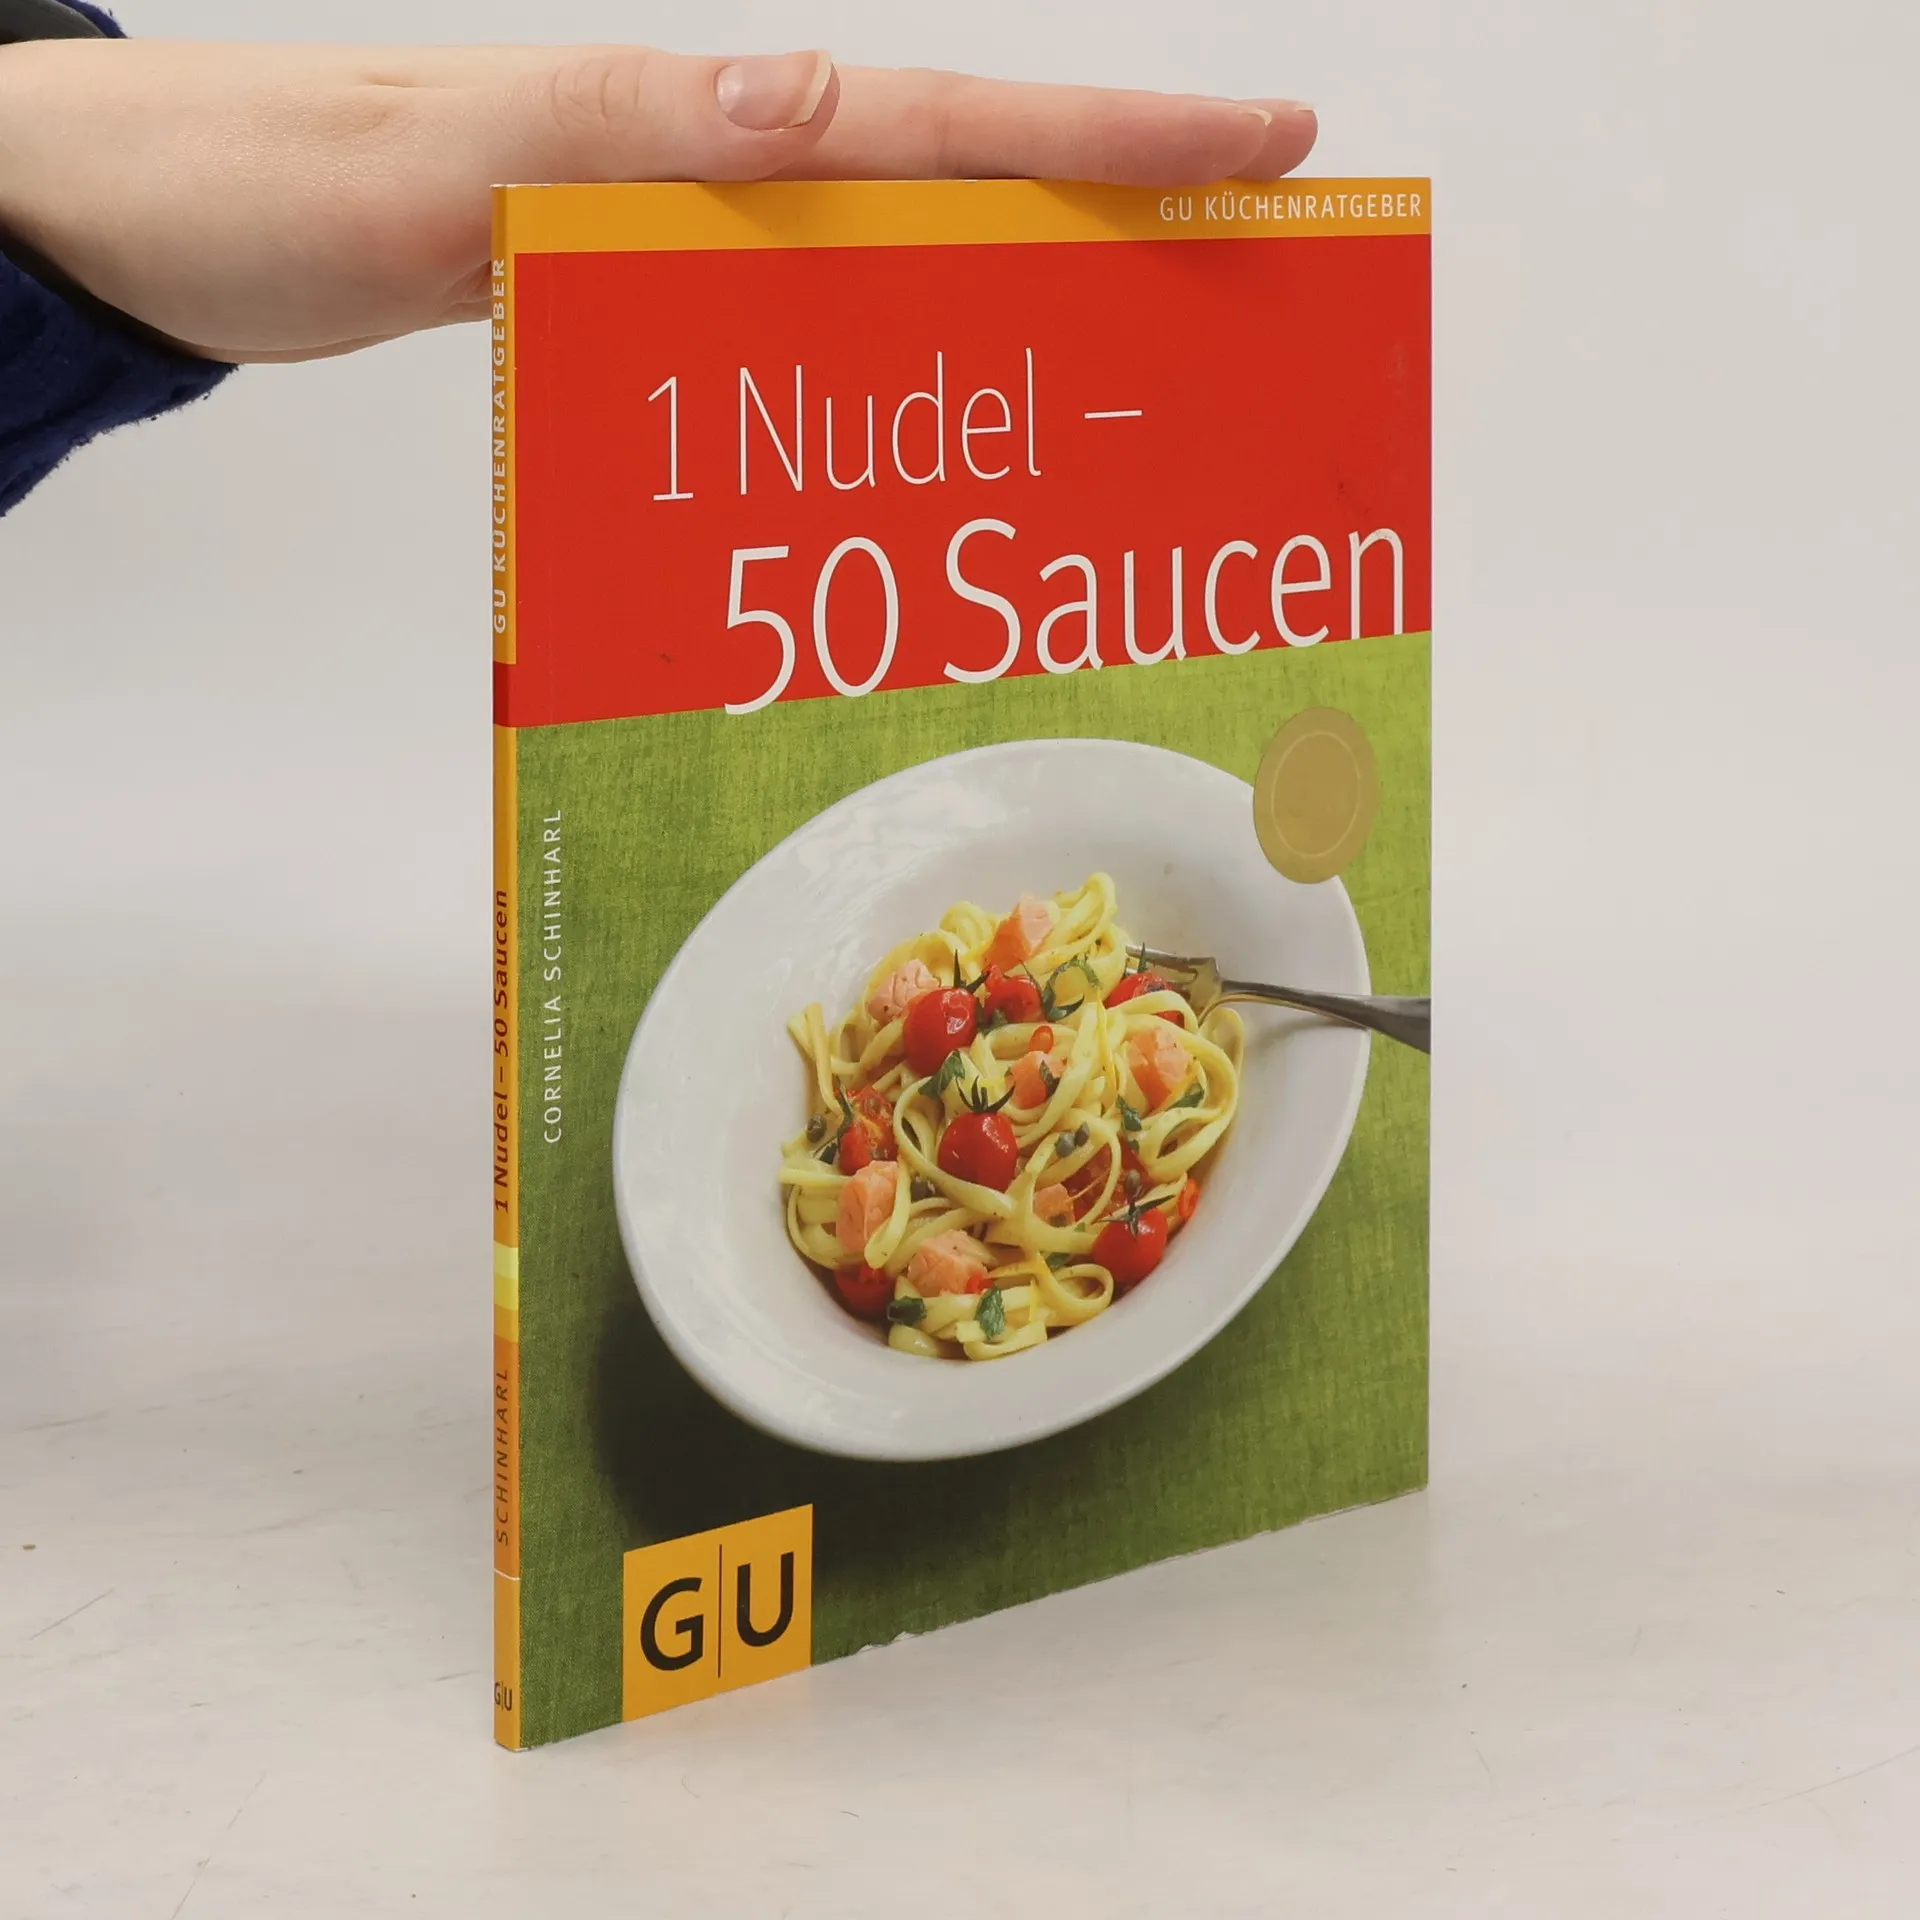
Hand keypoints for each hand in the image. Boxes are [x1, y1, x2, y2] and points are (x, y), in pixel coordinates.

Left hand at [0, 42, 1314, 362]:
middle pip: (961, 190)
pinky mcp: (648, 304)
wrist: (193, 227)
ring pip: (896, 270)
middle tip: (1245, 292)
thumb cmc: (296, 183)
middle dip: (1115, 223)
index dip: (1108, 137)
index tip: (1257, 145)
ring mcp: (690, 244)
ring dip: (1016, 313)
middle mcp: (722, 175)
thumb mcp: (456, 149)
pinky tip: (911, 454)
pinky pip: (804, 335)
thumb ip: (629, 123)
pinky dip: (884, 380)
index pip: (946, 121)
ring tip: (1128, 395)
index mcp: (704, 124)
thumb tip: (817, 96)